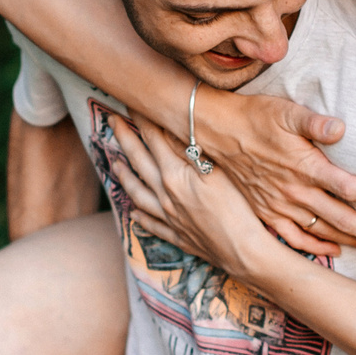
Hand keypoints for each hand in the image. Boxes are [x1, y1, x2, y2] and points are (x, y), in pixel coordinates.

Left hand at [101, 115, 286, 282]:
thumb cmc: (238, 209)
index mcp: (175, 175)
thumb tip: (173, 127)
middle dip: (125, 138)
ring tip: (115, 164)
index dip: (142, 119)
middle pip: (139, 161)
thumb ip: (192, 150)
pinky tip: (135, 214)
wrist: (243, 251)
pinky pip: (152, 225)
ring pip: (138, 193)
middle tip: (112, 120)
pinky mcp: (178, 236)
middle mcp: (166, 195)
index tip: (132, 103)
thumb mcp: (218, 171)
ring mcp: (169, 217)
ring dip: (125, 176)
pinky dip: (141, 218)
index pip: (154, 139)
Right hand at [194, 90, 355, 260]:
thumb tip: (341, 128)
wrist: (216, 132)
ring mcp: (280, 207)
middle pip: (343, 219)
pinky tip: (335, 251)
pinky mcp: (267, 213)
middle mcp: (296, 192)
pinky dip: (316, 249)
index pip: (350, 187)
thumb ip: (315, 122)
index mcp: (305, 167)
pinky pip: (295, 239)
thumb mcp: (286, 111)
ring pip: (324, 232)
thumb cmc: (256, 117)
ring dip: (353, 244)